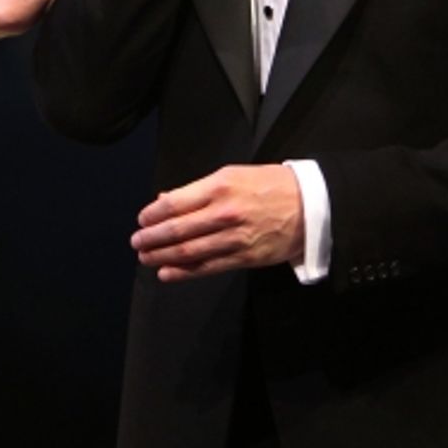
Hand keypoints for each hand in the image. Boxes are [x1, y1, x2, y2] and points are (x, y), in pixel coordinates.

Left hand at [131, 163, 304, 280]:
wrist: (311, 205)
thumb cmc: (269, 185)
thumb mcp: (233, 175)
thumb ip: (198, 190)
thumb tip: (166, 200)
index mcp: (220, 186)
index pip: (175, 203)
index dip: (153, 214)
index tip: (142, 219)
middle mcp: (225, 213)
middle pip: (178, 230)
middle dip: (152, 238)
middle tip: (136, 242)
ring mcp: (235, 238)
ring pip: (189, 252)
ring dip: (162, 256)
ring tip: (145, 257)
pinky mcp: (245, 258)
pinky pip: (208, 267)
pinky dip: (184, 272)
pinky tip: (166, 273)